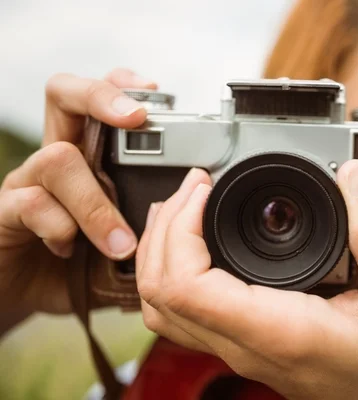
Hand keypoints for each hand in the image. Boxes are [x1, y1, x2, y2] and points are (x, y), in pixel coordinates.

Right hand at [0, 69, 154, 320]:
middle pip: (65, 95)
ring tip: (120, 243)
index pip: (99, 100)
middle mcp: (57, 158)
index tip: (155, 91)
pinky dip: (61, 228)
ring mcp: (29, 182)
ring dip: (95, 203)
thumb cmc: (77, 261)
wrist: (21, 288)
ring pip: (57, 158)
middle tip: (135, 118)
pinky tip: (71, 249)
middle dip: (101, 96)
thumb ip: (148, 223)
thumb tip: (195, 220)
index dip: (121, 85)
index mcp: (89, 156)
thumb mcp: (121, 237)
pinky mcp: (6, 212)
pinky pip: (33, 204)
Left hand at [136, 161, 357, 399]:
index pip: (186, 286)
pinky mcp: (234, 343)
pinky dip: (170, 270)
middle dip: (165, 228)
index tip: (204, 191)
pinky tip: (191, 244)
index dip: (179, 229)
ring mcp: (233, 347)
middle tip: (195, 187)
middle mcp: (243, 342)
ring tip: (183, 207)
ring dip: (159, 250)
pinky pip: (178, 312)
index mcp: (276, 328)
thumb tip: (352, 177)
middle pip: (159, 291)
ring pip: (159, 306)